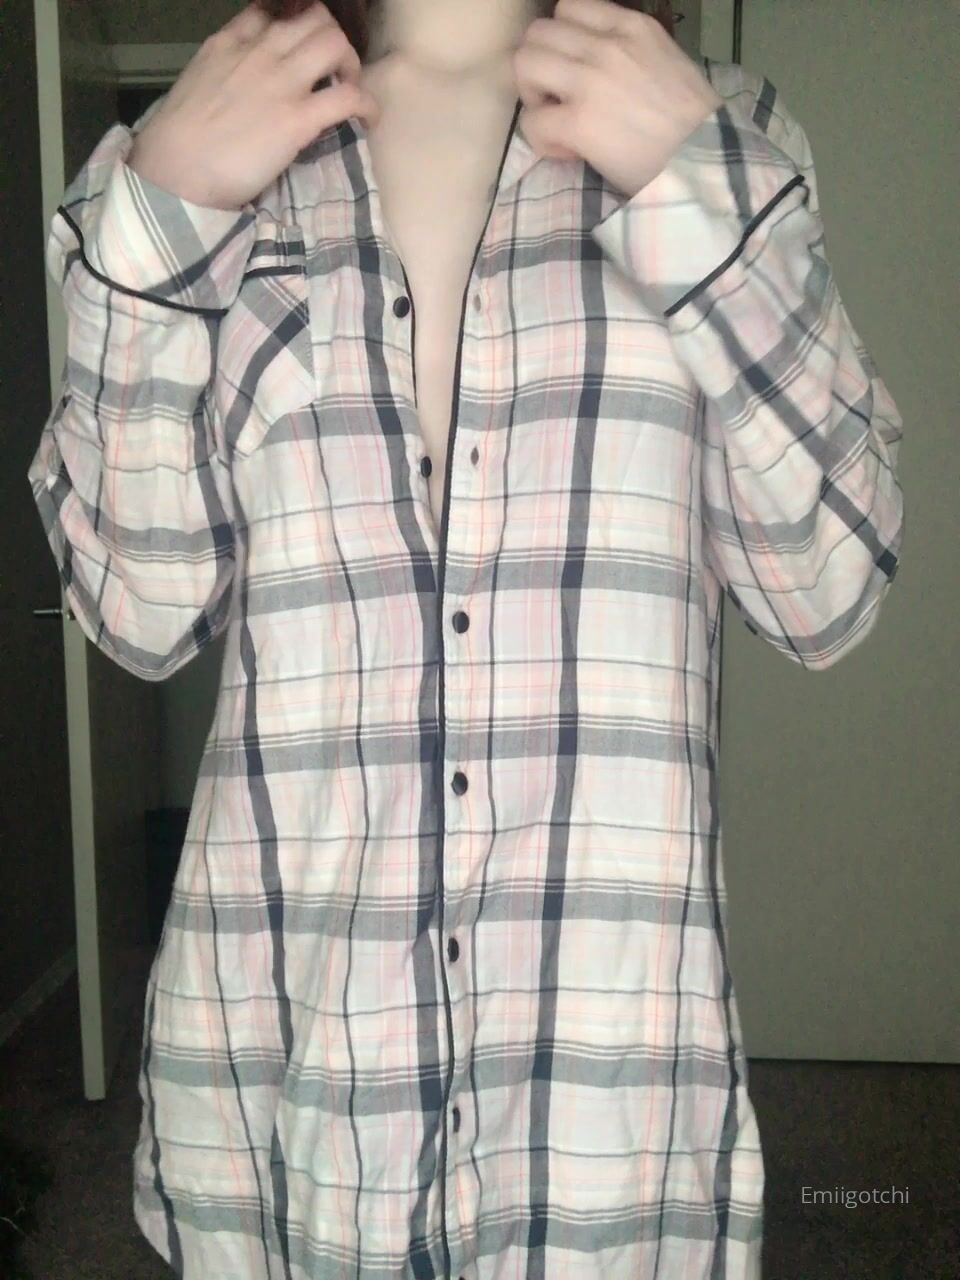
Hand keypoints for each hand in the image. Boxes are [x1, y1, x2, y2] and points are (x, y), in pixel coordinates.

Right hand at [127, 1, 380, 210]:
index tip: (304, 48)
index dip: (297, 27)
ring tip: (350, 89)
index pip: (273, 12)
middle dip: (333, 41)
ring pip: (334, 43)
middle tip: (335, 71)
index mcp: (231, 41)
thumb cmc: (179, 139)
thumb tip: (242, 81)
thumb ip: (225, 69)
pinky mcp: (299, 118)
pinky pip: (349, 96)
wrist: (176, 168)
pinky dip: (366, 105)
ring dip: (351, 64)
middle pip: (314, 19)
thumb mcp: (199, 80)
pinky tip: (367, 119)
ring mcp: (283, 82)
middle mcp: (261, 51)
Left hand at [513, 0, 723, 198]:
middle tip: (557, 100)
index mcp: (631, 26)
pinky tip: (568, 151)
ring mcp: (589, 81)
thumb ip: (629, 53)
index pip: (569, 8)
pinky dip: (542, 139)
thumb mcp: (666, 61)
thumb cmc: (693, 123)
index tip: (573, 72)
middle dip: (538, 67)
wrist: (705, 159)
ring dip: (532, 96)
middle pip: (538, 33)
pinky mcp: (579, 123)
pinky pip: (532, 121)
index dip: (561, 42)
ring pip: (524, 64)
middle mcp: (606, 44)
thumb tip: (596, 70)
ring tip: (557, 121)